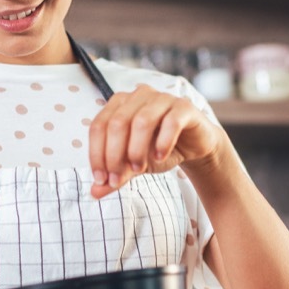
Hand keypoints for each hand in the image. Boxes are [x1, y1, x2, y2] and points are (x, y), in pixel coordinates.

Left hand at [87, 84, 222, 198]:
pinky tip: (160, 157)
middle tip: (118, 179)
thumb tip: (95, 192)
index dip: (96, 154)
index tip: (101, 180)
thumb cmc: (158, 149)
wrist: (192, 146)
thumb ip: (116, 174)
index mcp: (120, 104)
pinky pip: (171, 121)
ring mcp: (162, 98)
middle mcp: (138, 96)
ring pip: (142, 121)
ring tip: (139, 169)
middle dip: (114, 155)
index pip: (99, 126)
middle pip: (117, 123)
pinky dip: (163, 142)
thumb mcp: (134, 165)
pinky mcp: (184, 107)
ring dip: (137, 150)